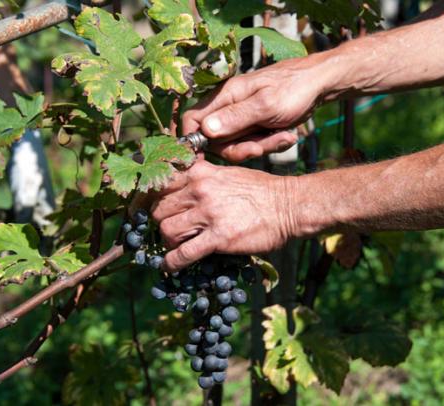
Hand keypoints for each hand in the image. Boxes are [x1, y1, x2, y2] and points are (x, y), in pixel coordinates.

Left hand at [151, 160, 293, 270]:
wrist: (289, 206)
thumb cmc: (262, 190)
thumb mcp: (229, 173)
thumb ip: (204, 177)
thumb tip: (185, 184)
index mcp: (201, 173)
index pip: (161, 183)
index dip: (153, 198)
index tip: (155, 208)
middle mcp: (200, 190)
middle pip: (159, 209)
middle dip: (161, 221)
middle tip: (171, 229)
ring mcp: (209, 214)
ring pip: (167, 230)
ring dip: (168, 242)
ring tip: (177, 245)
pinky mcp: (219, 238)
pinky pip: (184, 254)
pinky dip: (172, 263)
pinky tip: (170, 267)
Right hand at [183, 55, 326, 162]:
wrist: (321, 84)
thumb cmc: (294, 88)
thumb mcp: (266, 105)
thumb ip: (235, 118)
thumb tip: (205, 131)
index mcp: (225, 96)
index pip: (192, 119)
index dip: (194, 140)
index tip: (205, 159)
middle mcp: (229, 106)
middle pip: (217, 140)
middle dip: (241, 148)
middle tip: (263, 146)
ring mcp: (242, 117)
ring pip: (237, 144)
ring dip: (261, 146)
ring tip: (285, 137)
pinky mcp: (255, 125)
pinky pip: (254, 142)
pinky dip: (270, 143)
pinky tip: (287, 136)